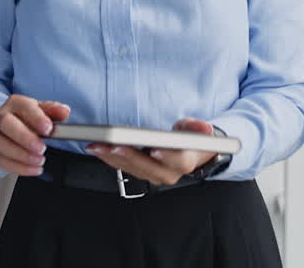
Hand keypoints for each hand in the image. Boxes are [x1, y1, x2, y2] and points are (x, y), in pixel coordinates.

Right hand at [0, 96, 70, 176]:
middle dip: (25, 137)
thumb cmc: (27, 117)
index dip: (36, 118)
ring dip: (22, 155)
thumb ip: (54, 110)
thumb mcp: (42, 110)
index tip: (49, 129)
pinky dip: (18, 167)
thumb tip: (64, 112)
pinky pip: (1, 161)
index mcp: (15, 103)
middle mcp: (1, 117)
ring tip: (39, 160)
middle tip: (42, 148)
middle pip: (6, 123)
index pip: (23, 106)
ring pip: (0, 144)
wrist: (9, 125)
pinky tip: (33, 168)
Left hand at [85, 117, 216, 185]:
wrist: (188, 154)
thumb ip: (199, 127)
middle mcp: (169, 173)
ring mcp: (154, 176)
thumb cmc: (190, 139)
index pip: (177, 161)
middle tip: (112, 146)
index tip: (154, 149)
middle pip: (148, 167)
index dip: (166, 156)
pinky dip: (110, 159)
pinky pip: (124, 169)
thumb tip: (206, 128)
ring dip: (113, 158)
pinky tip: (98, 149)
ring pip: (133, 169)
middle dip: (129, 156)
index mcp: (185, 162)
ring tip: (97, 146)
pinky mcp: (141, 174)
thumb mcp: (197, 129)